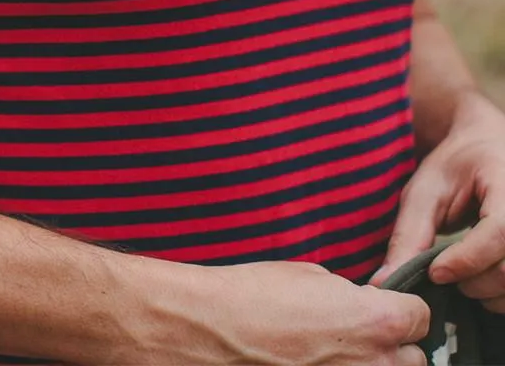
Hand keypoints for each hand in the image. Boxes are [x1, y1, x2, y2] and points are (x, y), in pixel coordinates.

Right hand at [114, 257, 429, 364]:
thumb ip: (346, 294)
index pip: (420, 316)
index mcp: (377, 322)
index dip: (398, 307)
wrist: (212, 329)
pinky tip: (308, 362)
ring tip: (331, 353)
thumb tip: (353, 304)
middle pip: (412, 357)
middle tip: (354, 333)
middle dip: (388, 344)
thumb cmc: (253, 297)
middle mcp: (376, 363)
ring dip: (367, 363)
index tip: (382, 305)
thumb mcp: (308, 275)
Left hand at [371, 92, 504, 313]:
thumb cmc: (455, 167)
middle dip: (471, 280)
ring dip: (485, 292)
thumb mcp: (425, 191)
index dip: (467, 259)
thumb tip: (383, 282)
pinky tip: (477, 278)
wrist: (486, 149)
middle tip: (440, 273)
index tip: (434, 272)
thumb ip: (409, 235)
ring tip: (457, 274)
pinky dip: (496, 293)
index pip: (500, 231)